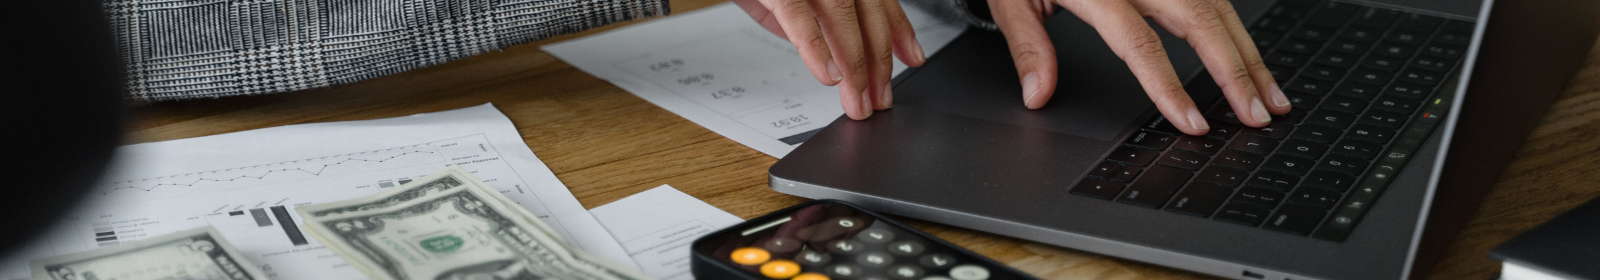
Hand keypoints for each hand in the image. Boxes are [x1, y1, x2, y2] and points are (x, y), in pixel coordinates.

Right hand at [733, 0, 926, 119]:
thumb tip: (825, 52)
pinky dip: (817, 48)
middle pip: (867, 14)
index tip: (912, 58)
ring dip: (854, 65)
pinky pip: (800, 16)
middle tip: (879, 99)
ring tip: (856, 99)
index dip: (900, 30)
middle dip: (877, 63)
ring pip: (843, 18)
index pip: (879, 0)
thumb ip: (806, 19)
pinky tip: (828, 76)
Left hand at [995, 0, 1290, 134]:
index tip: (1194, 122)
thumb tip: (1038, 94)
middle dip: (1235, 72)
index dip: (1170, 87)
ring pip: (1217, 6)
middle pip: (1199, 22)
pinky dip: (1235, 26)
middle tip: (1257, 116)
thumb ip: (1027, 45)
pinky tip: (1250, 53)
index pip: (1141, 45)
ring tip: (1269, 94)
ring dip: (1248, 51)